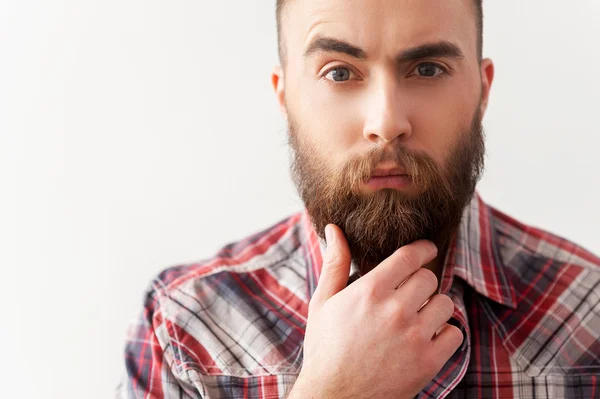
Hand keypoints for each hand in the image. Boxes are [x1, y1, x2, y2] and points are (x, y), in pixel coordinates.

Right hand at [288, 224, 462, 398]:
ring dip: (434, 307)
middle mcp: (395, 309)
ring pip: (446, 303)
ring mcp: (414, 336)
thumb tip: (334, 229)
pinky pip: (454, 334)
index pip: (411, 255)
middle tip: (409, 294)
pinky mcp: (428, 361)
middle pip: (429, 277)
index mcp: (370, 290)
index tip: (426, 249)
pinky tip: (424, 339)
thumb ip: (335, 263)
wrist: (334, 398)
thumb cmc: (326, 348)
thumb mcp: (323, 302)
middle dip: (421, 283)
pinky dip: (444, 335)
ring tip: (417, 318)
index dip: (422, 249)